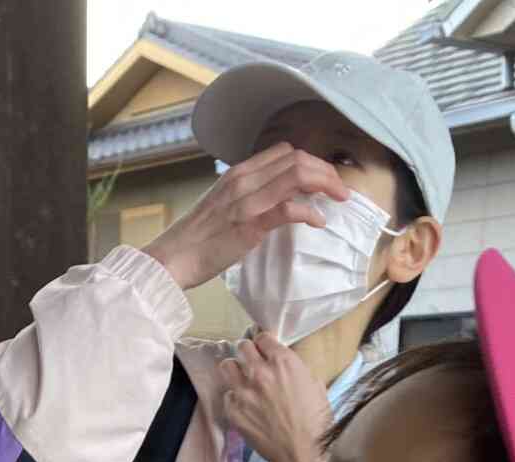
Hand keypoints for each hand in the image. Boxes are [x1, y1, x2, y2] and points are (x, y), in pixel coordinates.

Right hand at [144, 142, 347, 291]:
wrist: (174, 256)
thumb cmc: (198, 238)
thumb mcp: (223, 205)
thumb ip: (248, 196)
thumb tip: (273, 200)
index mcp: (239, 172)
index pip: (284, 152)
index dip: (311, 161)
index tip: (324, 179)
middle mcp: (245, 179)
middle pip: (297, 159)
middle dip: (326, 170)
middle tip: (340, 189)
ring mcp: (248, 200)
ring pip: (297, 175)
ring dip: (325, 184)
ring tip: (338, 198)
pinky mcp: (250, 224)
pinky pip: (289, 209)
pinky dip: (310, 212)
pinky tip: (318, 222)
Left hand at [218, 332, 331, 461]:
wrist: (302, 452)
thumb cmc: (315, 422)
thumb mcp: (315, 385)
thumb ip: (298, 370)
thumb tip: (289, 369)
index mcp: (283, 361)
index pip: (263, 337)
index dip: (264, 344)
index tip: (265, 351)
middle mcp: (260, 371)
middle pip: (242, 346)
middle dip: (248, 353)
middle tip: (252, 363)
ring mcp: (244, 391)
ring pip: (227, 366)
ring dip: (235, 370)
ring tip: (242, 380)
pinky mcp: (234, 411)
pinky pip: (227, 396)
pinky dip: (234, 399)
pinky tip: (244, 406)